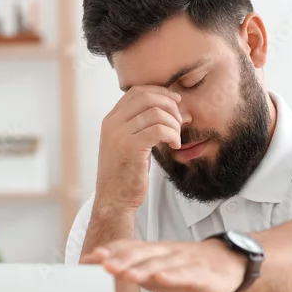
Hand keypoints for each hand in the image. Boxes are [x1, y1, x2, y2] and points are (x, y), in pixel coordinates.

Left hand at [84, 239, 246, 291]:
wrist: (227, 264)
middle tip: (103, 265)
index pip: (129, 248)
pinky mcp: (202, 273)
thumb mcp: (156, 268)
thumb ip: (132, 268)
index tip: (88, 259)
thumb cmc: (185, 267)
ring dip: (143, 268)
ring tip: (126, 274)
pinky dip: (174, 275)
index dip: (109, 252)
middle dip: (122, 259)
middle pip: (142, 254)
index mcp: (155, 251)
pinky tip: (162, 278)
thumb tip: (102, 269)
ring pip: (162, 264)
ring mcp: (185, 261)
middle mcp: (168, 252)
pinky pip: (187, 274)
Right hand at [95, 86, 182, 213]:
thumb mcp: (128, 143)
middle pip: (147, 97)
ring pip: (156, 113)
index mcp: (111, 119)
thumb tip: (169, 108)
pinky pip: (159, 130)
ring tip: (176, 137)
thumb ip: (139, 125)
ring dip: (174, 124)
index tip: (176, 102)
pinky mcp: (130, 148)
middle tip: (180, 122)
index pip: (137, 91)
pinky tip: (174, 145)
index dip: (160, 92)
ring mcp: (119, 135)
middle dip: (170, 106)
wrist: (114, 200)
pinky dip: (172, 135)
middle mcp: (112, 123)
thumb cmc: (126, 173)